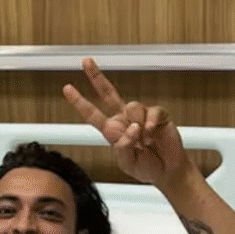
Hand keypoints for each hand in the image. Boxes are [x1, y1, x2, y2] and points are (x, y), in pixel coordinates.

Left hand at [63, 58, 193, 186]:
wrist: (167, 171)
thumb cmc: (145, 167)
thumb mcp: (127, 163)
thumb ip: (124, 146)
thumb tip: (131, 128)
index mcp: (112, 130)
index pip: (92, 114)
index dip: (79, 101)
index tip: (67, 88)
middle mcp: (124, 119)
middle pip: (108, 93)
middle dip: (96, 76)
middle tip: (86, 62)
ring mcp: (140, 115)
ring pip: (132, 107)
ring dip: (137, 127)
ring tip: (144, 142)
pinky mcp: (157, 115)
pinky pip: (151, 112)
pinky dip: (150, 124)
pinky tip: (151, 134)